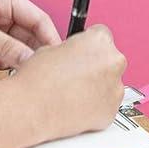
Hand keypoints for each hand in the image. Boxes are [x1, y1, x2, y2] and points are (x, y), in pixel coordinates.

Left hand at [0, 0, 60, 68]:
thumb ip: (3, 45)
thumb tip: (29, 60)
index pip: (37, 18)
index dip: (49, 38)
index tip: (56, 61)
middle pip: (28, 36)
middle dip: (33, 53)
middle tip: (38, 74)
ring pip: (15, 49)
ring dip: (17, 62)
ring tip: (20, 76)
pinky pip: (0, 58)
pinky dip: (4, 67)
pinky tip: (2, 74)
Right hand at [15, 24, 127, 139]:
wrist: (33, 109)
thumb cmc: (39, 79)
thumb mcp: (53, 48)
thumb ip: (74, 49)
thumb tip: (76, 55)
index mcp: (99, 40)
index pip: (101, 36)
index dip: (89, 46)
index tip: (82, 54)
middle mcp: (114, 61)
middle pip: (110, 59)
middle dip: (96, 66)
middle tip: (77, 76)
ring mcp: (115, 88)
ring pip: (111, 83)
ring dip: (98, 86)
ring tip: (74, 94)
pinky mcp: (112, 111)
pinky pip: (107, 105)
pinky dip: (96, 106)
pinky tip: (77, 107)